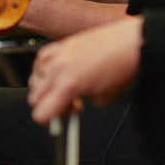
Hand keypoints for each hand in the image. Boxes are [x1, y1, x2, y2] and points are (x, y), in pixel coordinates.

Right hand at [27, 16, 142, 124]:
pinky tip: (60, 71)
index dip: (48, 122)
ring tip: (66, 86)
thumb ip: (79, 105)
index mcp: (67, 85)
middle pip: (34, 98)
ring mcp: (57, 54)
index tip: (58, 120)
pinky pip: (40, 61)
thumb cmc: (122, 67)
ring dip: (46, 87)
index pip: (40, 113)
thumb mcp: (101, 98)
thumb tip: (68, 109)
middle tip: (68, 104)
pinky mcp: (61, 44)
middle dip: (49, 105)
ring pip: (34, 79)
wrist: (130, 43)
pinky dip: (45, 69)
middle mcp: (58, 68)